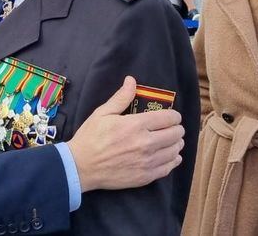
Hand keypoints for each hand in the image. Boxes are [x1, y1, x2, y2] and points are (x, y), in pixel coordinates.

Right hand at [66, 76, 183, 191]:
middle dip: (177, 128)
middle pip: (175, 134)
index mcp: (136, 125)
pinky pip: (169, 167)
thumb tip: (131, 80)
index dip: (174, 115)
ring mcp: (147, 161)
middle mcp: (146, 143)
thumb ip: (121, 97)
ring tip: (171, 141)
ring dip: (176, 144)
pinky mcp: (146, 176)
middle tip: (172, 128)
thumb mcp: (102, 113)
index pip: (168, 118)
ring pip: (174, 151)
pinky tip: (170, 156)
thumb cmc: (90, 137)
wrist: (81, 167)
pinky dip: (173, 160)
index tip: (172, 116)